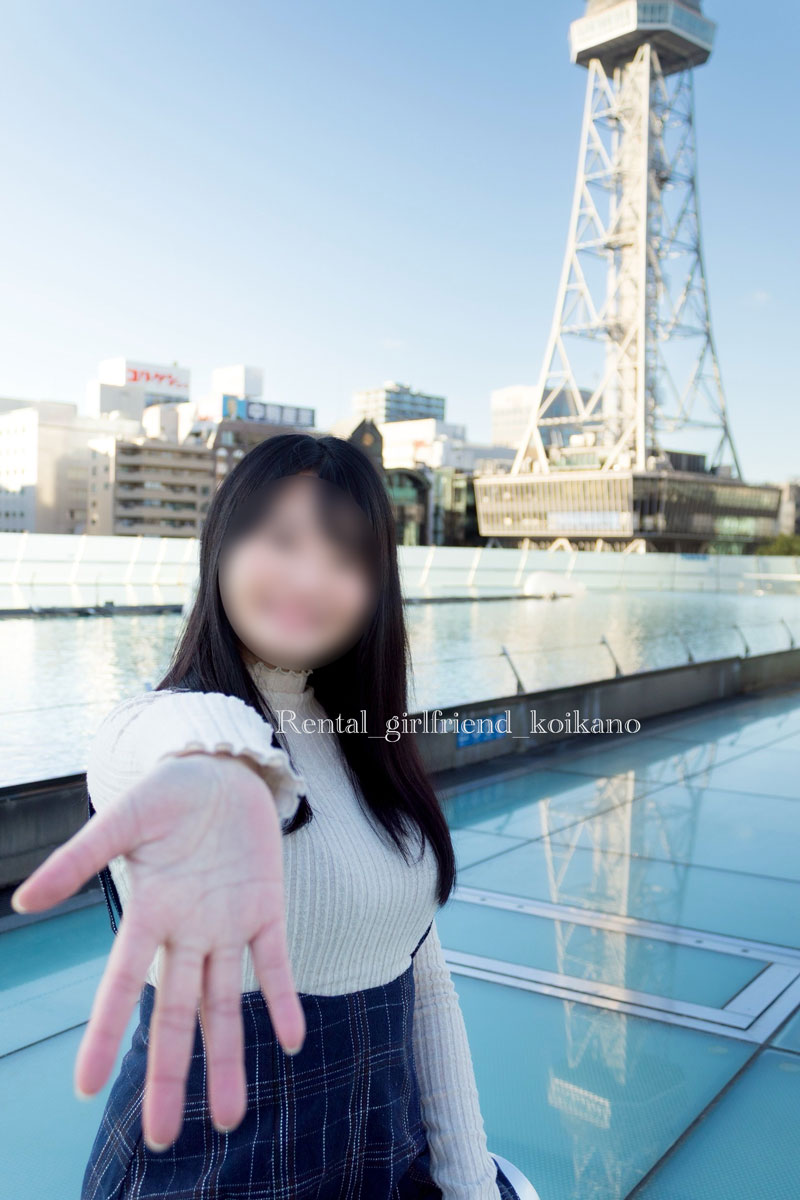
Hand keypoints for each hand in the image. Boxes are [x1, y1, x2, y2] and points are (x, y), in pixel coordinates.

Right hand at [10, 751, 305, 1149]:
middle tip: (166, 1138)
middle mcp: (187, 931)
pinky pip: (274, 961)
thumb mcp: (121, 820)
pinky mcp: (266, 907)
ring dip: (230, 1056)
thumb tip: (24, 901)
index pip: (122, 984)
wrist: (220, 768)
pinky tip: (292, 1040)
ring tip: (232, 1118)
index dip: (107, 1032)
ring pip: (226, 1002)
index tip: (86, 1088)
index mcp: (148, 913)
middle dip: (174, 1073)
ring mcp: (228, 923)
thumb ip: (79, 858)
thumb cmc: (166, 794)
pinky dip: (283, 998)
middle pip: (179, 1013)